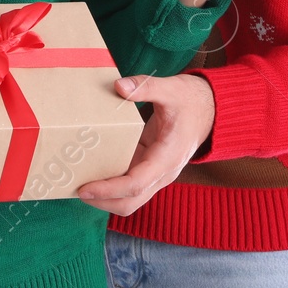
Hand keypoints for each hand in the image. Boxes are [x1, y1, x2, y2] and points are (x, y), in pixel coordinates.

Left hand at [77, 73, 214, 214]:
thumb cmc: (192, 100)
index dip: (108, 189)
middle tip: (75, 189)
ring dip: (105, 196)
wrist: (212, 109)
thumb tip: (118, 86)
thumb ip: (145, 87)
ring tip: (78, 183)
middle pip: (131, 202)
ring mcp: (156, 172)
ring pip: (130, 197)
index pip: (135, 184)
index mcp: (167, 158)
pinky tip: (92, 170)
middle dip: (102, 201)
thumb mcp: (171, 89)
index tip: (85, 188)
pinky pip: (129, 183)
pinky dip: (111, 182)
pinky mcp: (150, 166)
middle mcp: (162, 172)